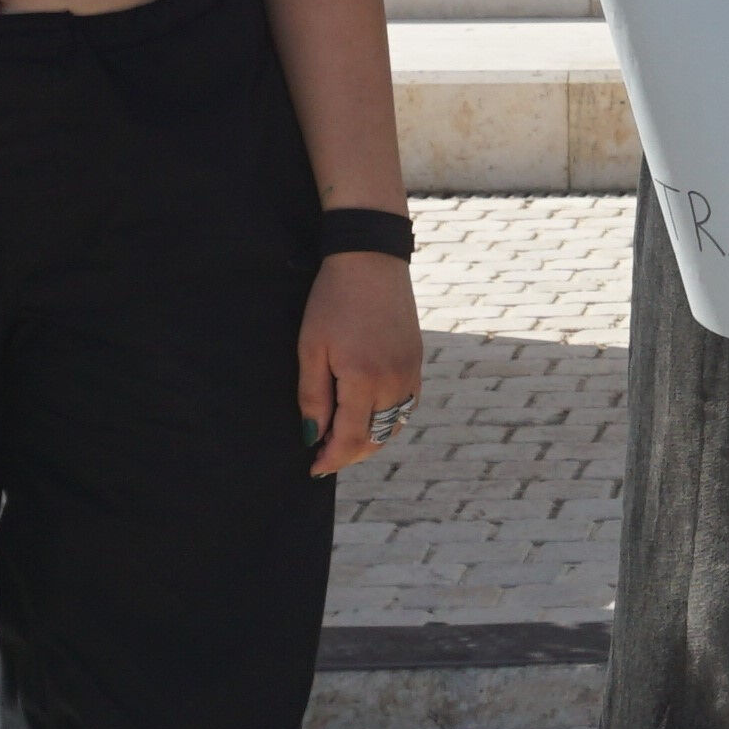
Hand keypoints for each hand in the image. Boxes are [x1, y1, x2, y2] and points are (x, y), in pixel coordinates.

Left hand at [300, 250, 425, 479]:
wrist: (370, 259)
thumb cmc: (333, 301)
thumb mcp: (312, 348)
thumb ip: (313, 397)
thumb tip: (314, 436)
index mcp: (365, 380)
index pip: (350, 438)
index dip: (331, 459)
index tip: (313, 469)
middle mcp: (394, 381)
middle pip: (375, 437)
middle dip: (349, 453)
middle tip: (324, 456)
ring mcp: (410, 371)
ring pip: (394, 425)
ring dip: (369, 439)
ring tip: (343, 438)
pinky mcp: (416, 360)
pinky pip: (406, 405)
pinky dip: (387, 419)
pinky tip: (368, 414)